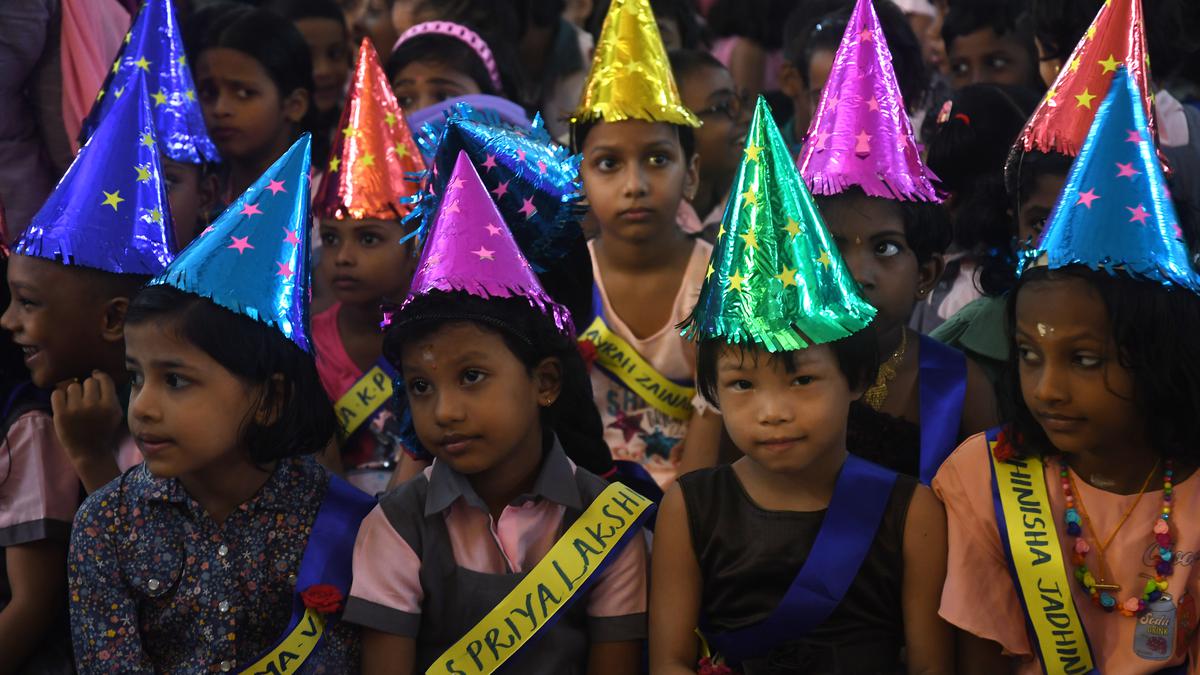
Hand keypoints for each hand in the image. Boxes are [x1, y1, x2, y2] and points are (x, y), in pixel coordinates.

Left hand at [52, 371, 123, 491]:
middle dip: (87, 388)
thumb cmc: (104, 431)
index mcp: (109, 405)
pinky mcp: (61, 414)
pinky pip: (57, 393)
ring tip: (75, 403)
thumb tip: (98, 374)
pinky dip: (60, 396)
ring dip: (74, 393)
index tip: (96, 378)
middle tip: (86, 397)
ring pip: (72, 386)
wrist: (90, 452)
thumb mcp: (116, 413)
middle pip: (88, 381)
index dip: (99, 376)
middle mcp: (93, 405)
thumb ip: (111, 395)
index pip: (103, 379)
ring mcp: (76, 410)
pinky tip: (64, 404)